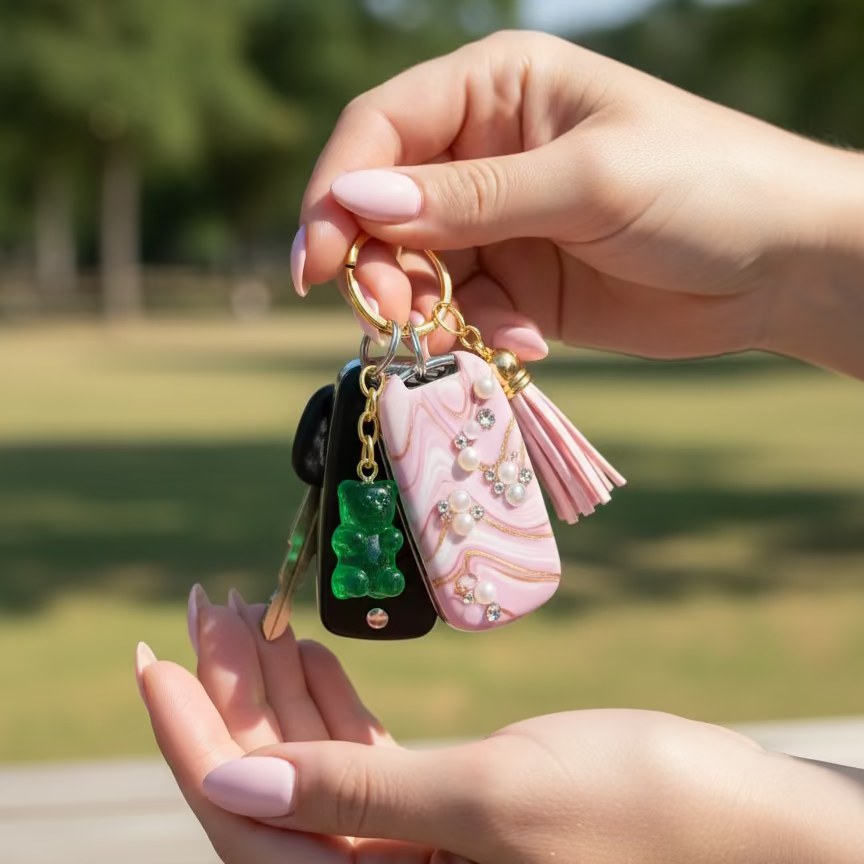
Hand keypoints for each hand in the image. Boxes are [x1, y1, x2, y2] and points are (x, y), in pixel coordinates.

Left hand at [137, 589, 863, 862]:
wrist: (752, 824)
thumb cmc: (649, 816)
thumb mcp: (497, 802)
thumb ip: (358, 803)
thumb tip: (231, 789)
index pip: (251, 826)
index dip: (193, 741)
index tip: (154, 659)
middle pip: (275, 791)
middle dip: (235, 697)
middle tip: (210, 609)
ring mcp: (419, 853)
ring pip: (316, 769)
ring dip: (281, 692)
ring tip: (252, 615)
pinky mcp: (453, 816)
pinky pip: (366, 761)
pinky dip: (334, 706)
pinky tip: (314, 654)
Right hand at [293, 30, 863, 377]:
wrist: (779, 265)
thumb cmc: (703, 185)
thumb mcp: (585, 180)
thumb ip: (470, 199)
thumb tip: (355, 203)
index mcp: (496, 89)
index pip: (382, 130)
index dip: (336, 192)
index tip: (318, 260)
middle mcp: (485, 152)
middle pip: (384, 206)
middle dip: (377, 264)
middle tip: (392, 315)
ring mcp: (499, 222)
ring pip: (415, 268)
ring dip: (425, 309)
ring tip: (463, 335)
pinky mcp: (517, 282)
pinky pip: (462, 311)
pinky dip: (477, 332)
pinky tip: (528, 339)